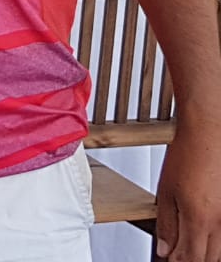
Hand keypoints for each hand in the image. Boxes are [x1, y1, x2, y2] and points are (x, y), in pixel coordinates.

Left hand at [156, 115, 220, 259]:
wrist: (210, 131)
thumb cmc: (188, 153)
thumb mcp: (166, 190)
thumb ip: (166, 224)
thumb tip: (164, 250)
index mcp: (199, 218)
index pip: (189, 259)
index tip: (168, 260)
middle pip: (208, 259)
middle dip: (191, 261)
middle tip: (176, 256)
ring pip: (220, 250)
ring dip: (204, 253)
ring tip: (187, 247)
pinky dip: (215, 240)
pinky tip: (203, 233)